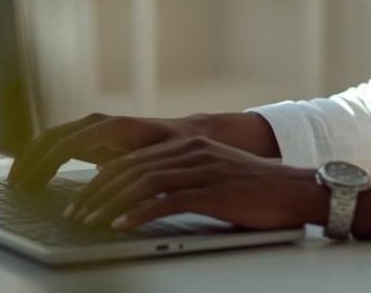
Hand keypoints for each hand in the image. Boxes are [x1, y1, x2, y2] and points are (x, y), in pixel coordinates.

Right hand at [8, 113, 199, 189]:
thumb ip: (133, 171)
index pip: (66, 144)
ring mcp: (93, 127)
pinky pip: (58, 144)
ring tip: (17, 183)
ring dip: (31, 159)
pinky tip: (34, 176)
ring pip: (50, 138)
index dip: (43, 166)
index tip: (28, 185)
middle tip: (13, 186)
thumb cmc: (175, 148)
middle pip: (51, 138)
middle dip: (29, 161)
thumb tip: (108, 186)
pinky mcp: (92, 136)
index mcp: (112, 127)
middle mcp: (98, 122)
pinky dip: (42, 158)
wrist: (186, 134)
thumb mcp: (159, 161)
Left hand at [62, 136, 326, 231]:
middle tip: (74, 214)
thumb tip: (144, 198)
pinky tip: (121, 226)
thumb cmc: (255, 190)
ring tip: (89, 223)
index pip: (132, 159)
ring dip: (109, 204)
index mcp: (189, 145)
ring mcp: (202, 169)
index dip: (101, 179)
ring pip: (143, 183)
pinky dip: (139, 214)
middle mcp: (191, 151)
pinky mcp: (213, 191)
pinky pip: (167, 201)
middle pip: (130, 168)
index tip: (81, 199)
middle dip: (96, 192)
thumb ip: (181, 178)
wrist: (296, 190)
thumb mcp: (212, 175)